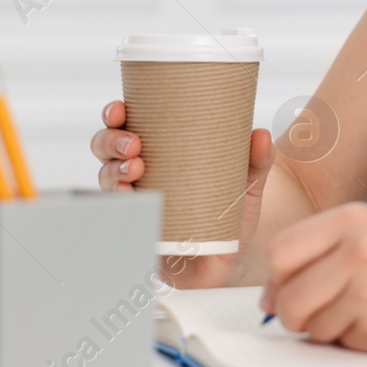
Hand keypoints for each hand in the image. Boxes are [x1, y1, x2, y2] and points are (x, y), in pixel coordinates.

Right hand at [90, 100, 275, 288]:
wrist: (234, 256)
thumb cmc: (231, 212)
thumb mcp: (247, 181)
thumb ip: (257, 159)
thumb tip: (260, 134)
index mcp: (158, 153)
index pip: (124, 127)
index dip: (114, 116)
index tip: (119, 110)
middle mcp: (139, 177)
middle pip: (105, 151)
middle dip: (111, 143)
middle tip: (134, 145)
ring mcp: (136, 206)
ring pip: (107, 183)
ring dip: (113, 174)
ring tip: (134, 171)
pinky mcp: (140, 235)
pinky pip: (121, 221)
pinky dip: (121, 210)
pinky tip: (127, 201)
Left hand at [259, 203, 366, 352]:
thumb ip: (323, 251)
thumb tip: (269, 294)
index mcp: (355, 218)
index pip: (281, 251)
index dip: (277, 278)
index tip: (284, 289)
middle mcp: (360, 250)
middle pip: (287, 295)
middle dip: (294, 312)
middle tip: (319, 312)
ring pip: (309, 326)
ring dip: (327, 329)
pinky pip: (339, 345)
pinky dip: (354, 342)